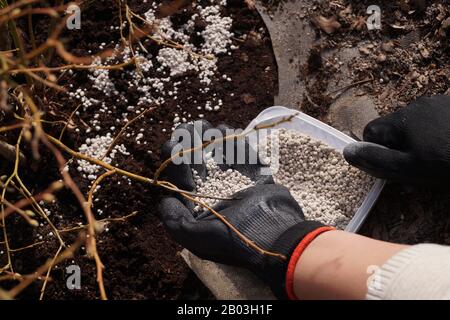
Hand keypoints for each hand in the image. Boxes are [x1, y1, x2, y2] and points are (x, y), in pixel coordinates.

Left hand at [159, 120, 329, 297]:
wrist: (278, 237)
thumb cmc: (236, 239)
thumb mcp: (199, 238)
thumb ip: (176, 222)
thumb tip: (165, 200)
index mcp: (199, 207)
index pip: (181, 180)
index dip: (174, 161)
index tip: (172, 145)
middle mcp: (215, 193)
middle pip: (197, 163)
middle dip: (190, 143)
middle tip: (188, 128)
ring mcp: (235, 182)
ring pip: (218, 154)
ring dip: (210, 138)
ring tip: (207, 127)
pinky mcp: (255, 174)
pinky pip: (242, 153)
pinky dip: (234, 140)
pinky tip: (227, 131)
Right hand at [343, 95, 449, 182]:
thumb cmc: (449, 162)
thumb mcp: (409, 168)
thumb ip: (376, 160)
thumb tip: (347, 152)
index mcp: (400, 120)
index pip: (370, 132)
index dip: (375, 151)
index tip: (393, 165)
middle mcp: (416, 105)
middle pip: (392, 127)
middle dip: (398, 145)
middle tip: (419, 165)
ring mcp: (438, 102)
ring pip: (414, 124)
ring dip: (419, 139)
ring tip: (440, 155)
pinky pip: (435, 119)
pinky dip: (438, 132)